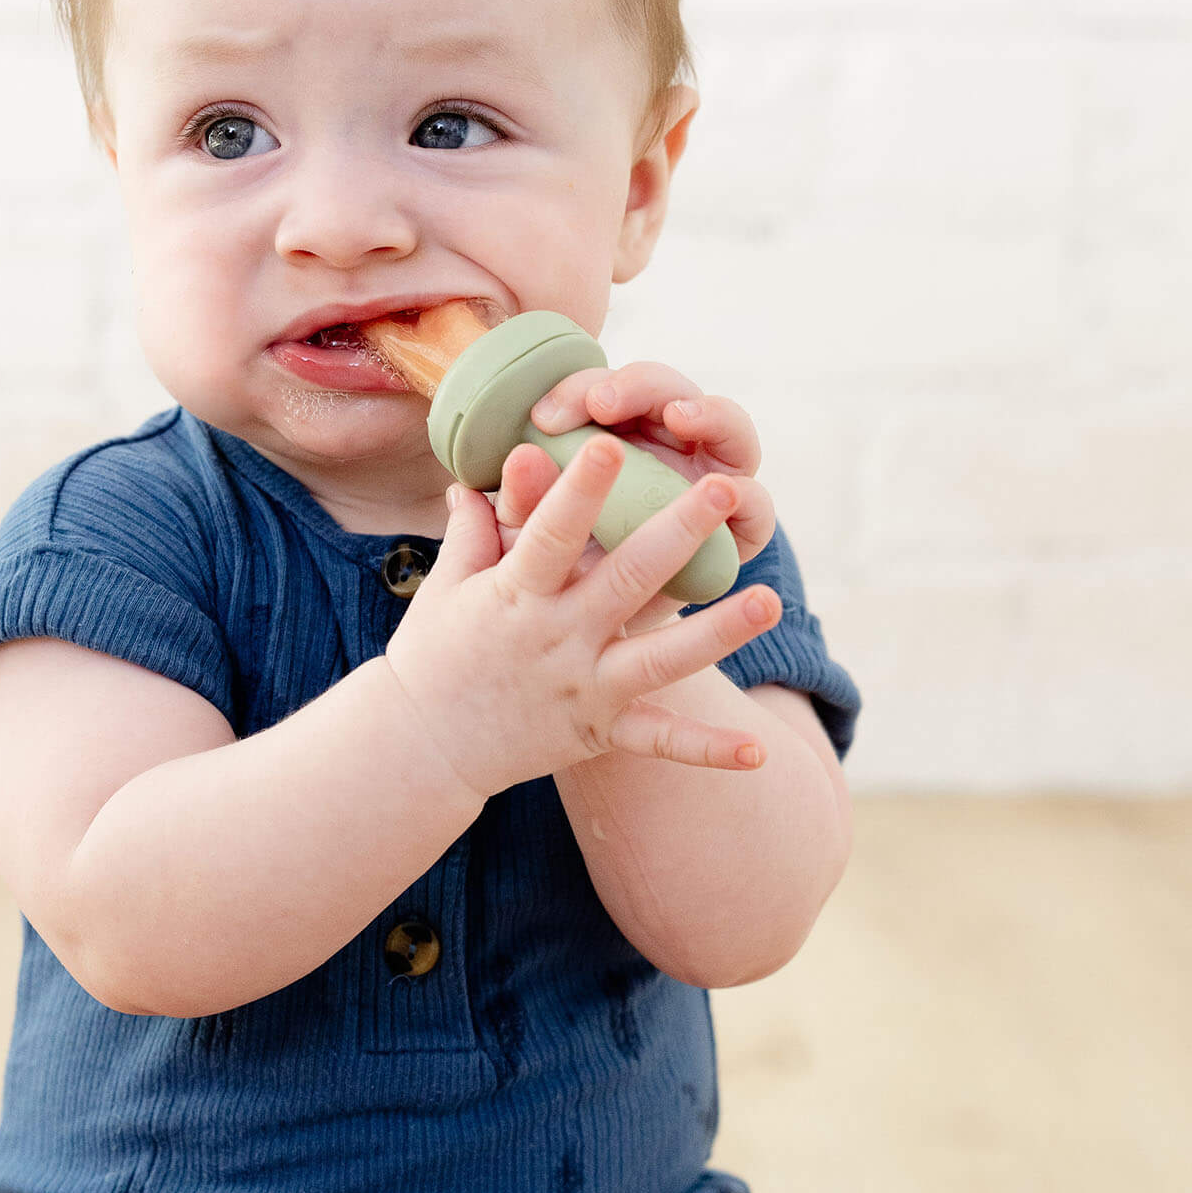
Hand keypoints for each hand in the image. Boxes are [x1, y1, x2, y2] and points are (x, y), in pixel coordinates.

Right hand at [382, 437, 781, 800]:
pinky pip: (660, 742)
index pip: (550, 534)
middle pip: (627, 580)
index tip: (608, 441)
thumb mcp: (446, 587)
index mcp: (515, 597)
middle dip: (678, 532)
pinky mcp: (599, 733)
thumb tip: (473, 471)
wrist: (422, 748)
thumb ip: (471, 529)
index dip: (579, 489)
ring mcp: (583, 690)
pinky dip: (707, 749)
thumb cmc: (433, 653)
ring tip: (769, 599)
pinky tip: (758, 751)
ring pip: (661, 659)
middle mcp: (556, 640)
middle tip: (723, 488)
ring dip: (718, 632)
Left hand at [506, 361, 776, 633]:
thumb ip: (524, 500)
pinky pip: (756, 506)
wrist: (583, 644)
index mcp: (613, 433)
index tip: (545, 417)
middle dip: (639, 387)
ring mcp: (708, 482)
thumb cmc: (551, 576)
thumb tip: (521, 456)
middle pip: (667, 391)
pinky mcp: (737, 529)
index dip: (578, 389)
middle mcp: (666, 446)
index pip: (603, 390)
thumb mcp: (528, 540)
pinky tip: (727, 492)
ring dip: (707, 413)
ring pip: (726, 425)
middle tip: (603, 403)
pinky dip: (747, 498)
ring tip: (679, 417)